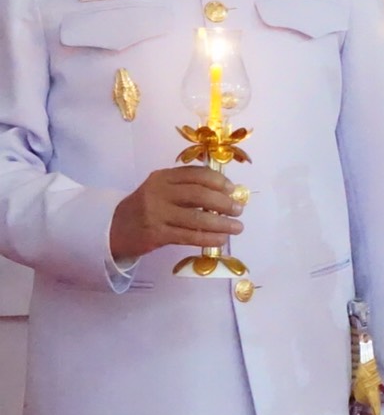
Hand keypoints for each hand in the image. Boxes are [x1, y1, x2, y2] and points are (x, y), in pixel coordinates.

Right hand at [108, 166, 245, 260]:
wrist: (113, 229)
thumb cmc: (145, 208)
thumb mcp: (161, 190)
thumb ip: (186, 187)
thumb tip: (226, 194)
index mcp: (163, 177)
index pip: (196, 174)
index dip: (218, 181)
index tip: (232, 189)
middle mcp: (159, 192)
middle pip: (199, 194)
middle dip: (224, 202)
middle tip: (239, 209)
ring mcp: (156, 213)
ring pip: (196, 217)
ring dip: (221, 223)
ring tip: (237, 227)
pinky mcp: (156, 234)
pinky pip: (188, 236)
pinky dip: (208, 238)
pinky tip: (221, 240)